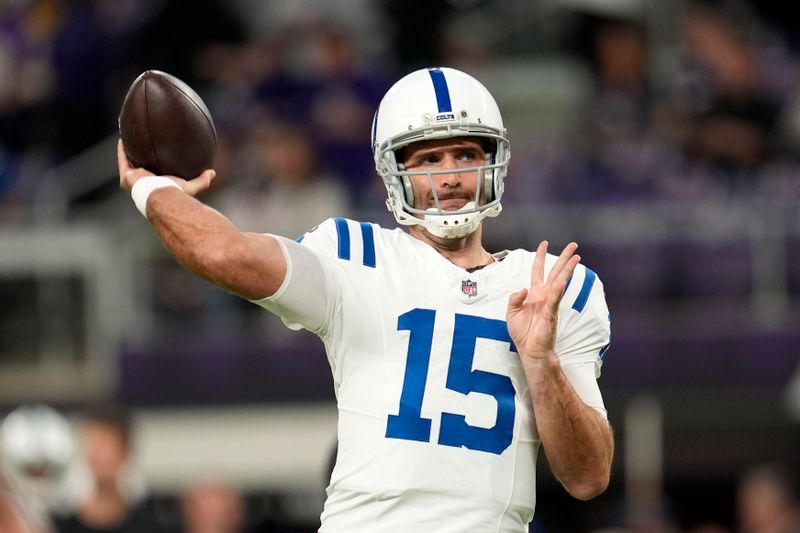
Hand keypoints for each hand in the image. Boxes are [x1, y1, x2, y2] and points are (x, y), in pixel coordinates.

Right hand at [117, 139, 215, 195]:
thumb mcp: (190, 186)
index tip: (155, 156)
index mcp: (155, 185)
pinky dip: (122, 150)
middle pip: (140, 168)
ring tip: (130, 139)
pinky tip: (123, 139)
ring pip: (129, 163)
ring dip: (129, 152)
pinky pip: (123, 160)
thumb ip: (201, 180)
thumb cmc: (175, 193)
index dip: (153, 166)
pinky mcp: (126, 176)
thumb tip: (213, 173)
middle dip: (139, 158)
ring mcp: (133, 180)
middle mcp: (142, 184)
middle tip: (141, 145)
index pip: (154, 175)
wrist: (161, 195)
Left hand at [506, 241, 580, 360]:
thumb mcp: (511, 313)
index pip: (538, 271)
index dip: (541, 258)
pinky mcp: (551, 313)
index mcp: (534, 294)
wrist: (530, 350)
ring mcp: (549, 303)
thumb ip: (514, 298)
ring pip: (559, 282)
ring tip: (576, 257)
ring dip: (567, 269)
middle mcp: (544, 295)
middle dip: (564, 258)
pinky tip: (562, 281)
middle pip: (555, 272)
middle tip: (573, 246)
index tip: (544, 244)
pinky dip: (558, 290)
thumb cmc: (523, 333)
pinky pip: (555, 299)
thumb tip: (523, 289)